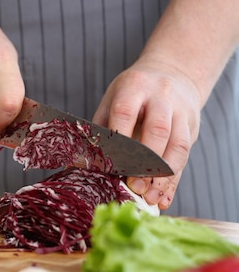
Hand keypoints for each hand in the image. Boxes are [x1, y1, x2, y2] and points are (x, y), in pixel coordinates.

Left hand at [93, 56, 202, 209]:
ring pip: (178, 145)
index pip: (126, 112)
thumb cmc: (131, 94)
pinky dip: (174, 181)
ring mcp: (181, 111)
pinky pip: (186, 156)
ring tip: (151, 198)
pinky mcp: (193, 126)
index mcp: (134, 87)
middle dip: (146, 162)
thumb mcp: (111, 102)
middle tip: (134, 187)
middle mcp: (161, 97)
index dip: (120, 139)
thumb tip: (79, 165)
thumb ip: (99, 132)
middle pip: (157, 129)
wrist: (173, 73)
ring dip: (164, 176)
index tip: (113, 165)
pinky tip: (164, 199)